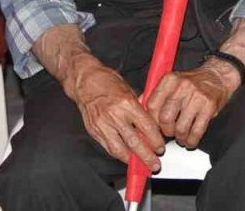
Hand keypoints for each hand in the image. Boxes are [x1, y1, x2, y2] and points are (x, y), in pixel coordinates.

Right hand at [68, 54, 165, 168]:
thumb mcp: (129, 90)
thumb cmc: (107, 81)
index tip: (160, 147)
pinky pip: (108, 147)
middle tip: (154, 163)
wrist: (84, 80)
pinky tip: (126, 157)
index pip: (146, 127)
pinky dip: (118, 155)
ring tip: (141, 164)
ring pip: (120, 149)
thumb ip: (139, 107)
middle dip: (146, 156)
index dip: (155, 140)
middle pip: (134, 142)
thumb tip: (150, 122)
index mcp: (127, 103)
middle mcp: (114, 116)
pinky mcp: (94, 131)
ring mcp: (103, 125)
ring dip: (132, 160)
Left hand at [145, 62, 236, 148]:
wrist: (218, 76)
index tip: (154, 128)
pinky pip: (196, 131)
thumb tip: (138, 106)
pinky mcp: (209, 107)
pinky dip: (191, 141)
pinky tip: (190, 141)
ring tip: (181, 137)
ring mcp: (196, 97)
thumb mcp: (172, 82)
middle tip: (169, 133)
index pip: (152, 105)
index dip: (151, 121)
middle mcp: (182, 87)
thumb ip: (155, 94)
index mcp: (169, 80)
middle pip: (165, 118)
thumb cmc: (193, 82)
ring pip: (180, 128)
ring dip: (179, 138)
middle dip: (166, 132)